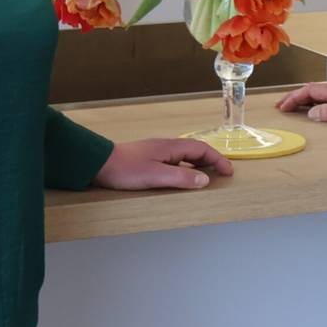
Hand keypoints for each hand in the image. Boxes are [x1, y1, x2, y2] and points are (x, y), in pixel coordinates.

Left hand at [92, 137, 232, 190]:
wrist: (98, 164)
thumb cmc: (126, 169)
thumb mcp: (156, 176)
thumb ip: (181, 178)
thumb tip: (205, 180)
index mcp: (171, 147)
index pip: (202, 149)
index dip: (218, 160)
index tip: (229, 172)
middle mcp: (166, 146)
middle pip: (195, 151)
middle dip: (211, 161)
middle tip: (222, 175)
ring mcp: (156, 152)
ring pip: (185, 156)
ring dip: (199, 165)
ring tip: (206, 178)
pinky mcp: (148, 159)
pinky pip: (175, 161)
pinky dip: (186, 168)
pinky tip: (182, 178)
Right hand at [275, 79, 326, 123]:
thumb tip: (311, 114)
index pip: (308, 92)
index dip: (293, 99)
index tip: (283, 107)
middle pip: (309, 91)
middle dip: (293, 98)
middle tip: (281, 106)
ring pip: (316, 94)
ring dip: (302, 100)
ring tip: (292, 107)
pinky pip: (325, 98)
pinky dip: (314, 102)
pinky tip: (314, 107)